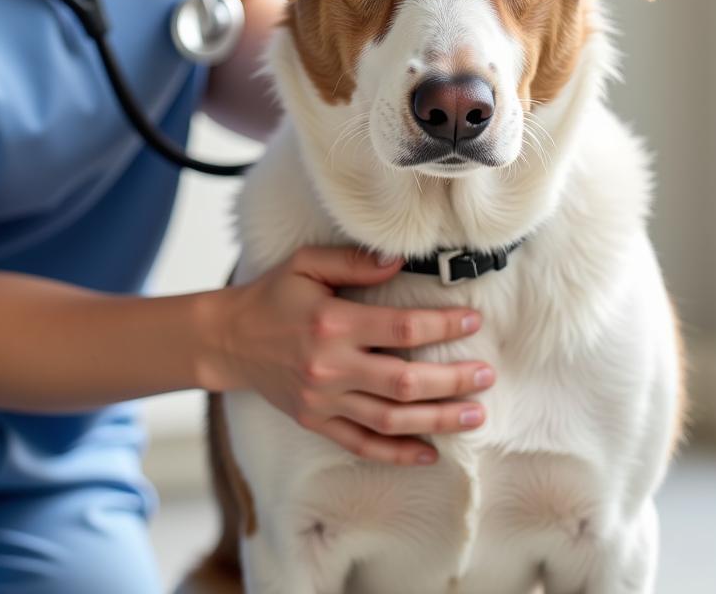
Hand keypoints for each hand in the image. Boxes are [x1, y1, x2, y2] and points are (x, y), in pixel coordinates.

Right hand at [215, 245, 494, 465]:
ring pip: (391, 419)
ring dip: (437, 419)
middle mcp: (331, 366)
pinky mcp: (316, 421)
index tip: (473, 321)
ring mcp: (323, 400)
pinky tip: (430, 453)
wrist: (229, 338)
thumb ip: (353, 262)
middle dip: (452, 381)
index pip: (401, 328)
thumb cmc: (273, 296)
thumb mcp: (307, 264)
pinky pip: (362, 445)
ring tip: (475, 415)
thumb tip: (399, 261)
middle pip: (405, 381)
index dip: (442, 325)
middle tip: (487, 376)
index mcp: (333, 323)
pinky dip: (397, 454)